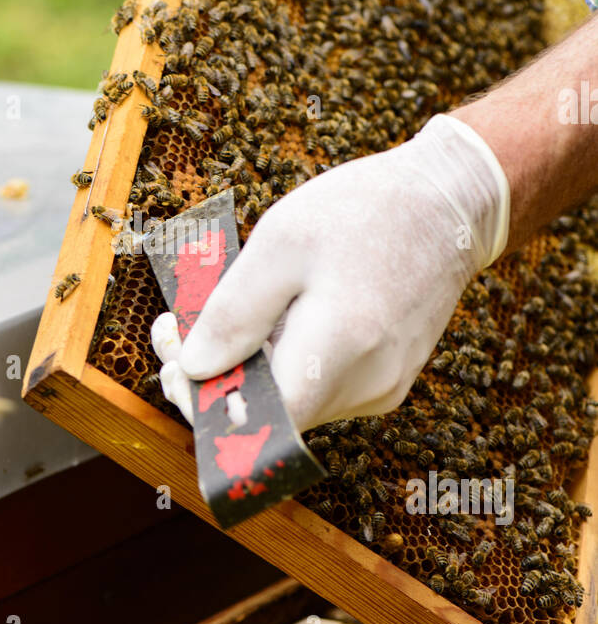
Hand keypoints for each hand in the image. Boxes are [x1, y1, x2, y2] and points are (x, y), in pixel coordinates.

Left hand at [151, 114, 510, 430]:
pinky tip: (266, 319)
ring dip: (245, 369)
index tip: (173, 362)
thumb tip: (195, 370)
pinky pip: (317, 387)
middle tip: (172, 330)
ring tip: (214, 314)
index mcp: (342, 350)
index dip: (205, 404)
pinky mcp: (388, 380)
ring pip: (291, 403)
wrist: (450, 201)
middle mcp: (368, 386)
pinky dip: (281, 363)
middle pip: (270, 415)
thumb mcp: (281, 243)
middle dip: (212, 380)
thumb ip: (234, 313)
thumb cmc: (366, 211)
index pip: (258, 422)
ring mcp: (382, 388)